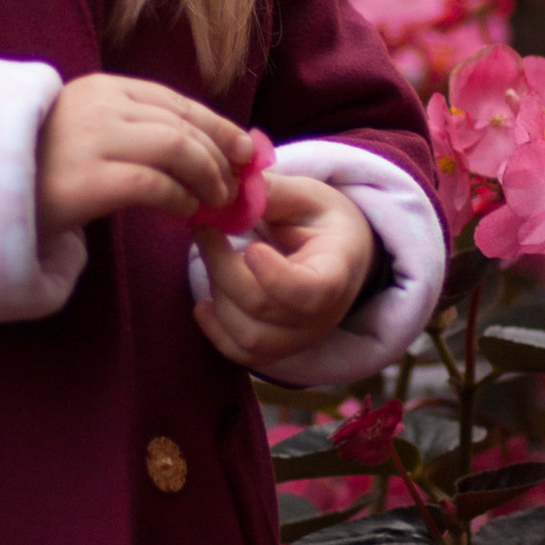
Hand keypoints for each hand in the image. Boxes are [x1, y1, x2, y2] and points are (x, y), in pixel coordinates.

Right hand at [37, 76, 255, 230]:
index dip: (219, 126)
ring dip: (207, 176)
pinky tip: (187, 212)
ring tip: (216, 200)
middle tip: (235, 185)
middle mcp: (100, 105)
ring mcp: (92, 139)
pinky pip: (154, 185)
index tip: (245, 150)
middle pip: (184, 124)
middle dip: (220, 155)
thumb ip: (135, 128)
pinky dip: (181, 199)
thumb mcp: (88, 129)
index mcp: (103, 87)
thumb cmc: (41, 166)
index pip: (177, 101)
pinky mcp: (86, 180)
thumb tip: (205, 148)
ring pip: (177, 148)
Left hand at [192, 174, 375, 379]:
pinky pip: (242, 355)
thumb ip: (271, 192)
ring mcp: (300, 339)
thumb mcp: (307, 195)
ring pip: (247, 336)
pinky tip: (204, 303)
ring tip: (213, 258)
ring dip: (217, 294)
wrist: (340, 254)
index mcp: (337, 272)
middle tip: (206, 229)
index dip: (275, 276)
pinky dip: (215, 331)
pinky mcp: (278, 349)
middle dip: (223, 267)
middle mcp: (323, 316)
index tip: (251, 247)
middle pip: (263, 308)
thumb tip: (228, 190)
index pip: (311, 293)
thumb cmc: (322, 221)